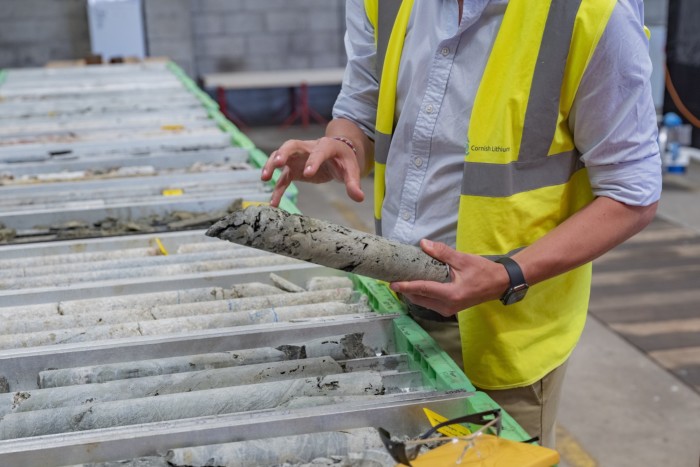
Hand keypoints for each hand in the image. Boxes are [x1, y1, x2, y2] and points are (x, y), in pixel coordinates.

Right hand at [261, 137, 364, 206]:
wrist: (338, 154)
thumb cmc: (345, 160)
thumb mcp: (352, 170)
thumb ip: (354, 184)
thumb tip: (359, 198)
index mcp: (326, 146)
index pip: (319, 151)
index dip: (313, 161)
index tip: (308, 174)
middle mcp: (308, 148)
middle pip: (291, 145)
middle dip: (283, 153)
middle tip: (277, 163)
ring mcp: (298, 157)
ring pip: (281, 156)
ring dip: (271, 165)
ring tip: (264, 178)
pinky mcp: (294, 169)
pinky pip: (283, 178)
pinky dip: (277, 189)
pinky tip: (273, 203)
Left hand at [390, 239, 509, 316]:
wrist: (500, 284)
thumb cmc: (483, 271)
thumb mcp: (463, 259)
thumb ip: (442, 253)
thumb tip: (423, 243)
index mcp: (451, 294)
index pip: (423, 289)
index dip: (406, 286)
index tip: (392, 283)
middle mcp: (447, 306)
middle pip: (419, 299)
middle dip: (405, 290)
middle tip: (393, 277)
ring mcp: (448, 310)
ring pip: (423, 302)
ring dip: (412, 293)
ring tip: (402, 280)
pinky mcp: (449, 309)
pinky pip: (430, 302)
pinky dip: (421, 294)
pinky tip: (416, 284)